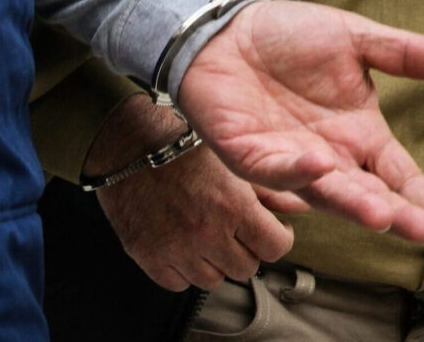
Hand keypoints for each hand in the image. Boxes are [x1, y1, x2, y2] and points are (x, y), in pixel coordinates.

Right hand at [83, 94, 294, 290]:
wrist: (124, 142)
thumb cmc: (176, 141)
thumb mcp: (229, 157)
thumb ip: (268, 187)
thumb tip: (300, 207)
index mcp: (232, 206)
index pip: (274, 248)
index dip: (276, 238)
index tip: (269, 230)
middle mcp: (206, 232)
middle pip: (246, 268)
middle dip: (247, 249)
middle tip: (237, 231)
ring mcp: (175, 248)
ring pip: (214, 280)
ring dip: (217, 261)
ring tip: (209, 236)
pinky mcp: (147, 255)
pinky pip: (178, 283)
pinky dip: (184, 269)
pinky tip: (183, 245)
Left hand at [178, 0, 423, 249]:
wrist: (227, 31)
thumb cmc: (286, 38)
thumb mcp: (353, 40)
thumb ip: (400, 54)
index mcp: (356, 135)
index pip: (397, 177)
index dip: (423, 203)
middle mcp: (327, 157)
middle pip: (366, 195)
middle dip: (395, 215)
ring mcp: (286, 160)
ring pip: (323, 192)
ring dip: (351, 205)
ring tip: (383, 215)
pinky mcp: (247, 154)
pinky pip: (272, 170)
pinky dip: (294, 170)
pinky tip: (320, 164)